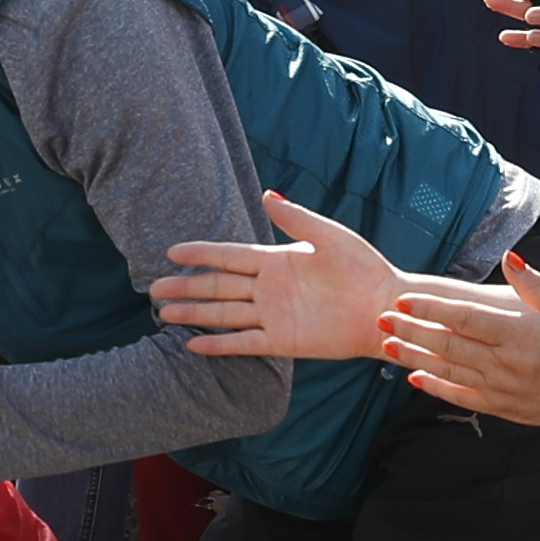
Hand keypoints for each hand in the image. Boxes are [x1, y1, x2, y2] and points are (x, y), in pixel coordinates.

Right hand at [152, 189, 410, 354]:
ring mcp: (273, 316)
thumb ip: (296, 220)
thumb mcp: (330, 237)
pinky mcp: (283, 341)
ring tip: (164, 313)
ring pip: (224, 314)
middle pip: (218, 287)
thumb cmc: (364, 268)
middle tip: (154, 289)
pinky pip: (244, 343)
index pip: (229, 257)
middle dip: (187, 286)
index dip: (201, 254)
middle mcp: (269, 289)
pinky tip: (193, 345)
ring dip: (195, 313)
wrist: (385, 307)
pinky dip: (219, 344)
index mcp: (277, 261)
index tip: (172, 252)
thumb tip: (266, 195)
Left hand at [375, 257, 539, 434]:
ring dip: (414, 355)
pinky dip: (434, 387)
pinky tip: (414, 378)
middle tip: (380, 316)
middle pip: (446, 344)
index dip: (430, 307)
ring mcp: (501, 390)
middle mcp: (505, 364)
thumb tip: (509, 257)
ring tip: (386, 342)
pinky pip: (460, 398)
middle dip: (410, 328)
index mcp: (521, 336)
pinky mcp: (503, 409)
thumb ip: (535, 286)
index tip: (403, 298)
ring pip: (447, 371)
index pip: (464, 318)